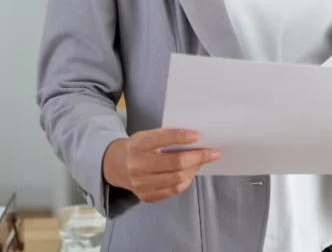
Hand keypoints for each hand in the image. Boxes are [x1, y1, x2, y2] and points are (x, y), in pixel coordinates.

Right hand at [103, 129, 219, 202]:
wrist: (117, 166)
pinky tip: (190, 173)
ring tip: (203, 161)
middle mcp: (137, 165)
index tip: (197, 136)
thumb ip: (166, 137)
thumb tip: (197, 140)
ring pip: (177, 178)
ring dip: (195, 168)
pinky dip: (186, 181)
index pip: (161, 139)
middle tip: (213, 152)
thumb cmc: (140, 147)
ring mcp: (141, 183)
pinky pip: (173, 190)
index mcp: (138, 145)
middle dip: (198, 156)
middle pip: (175, 163)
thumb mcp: (147, 136)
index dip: (180, 137)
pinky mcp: (145, 196)